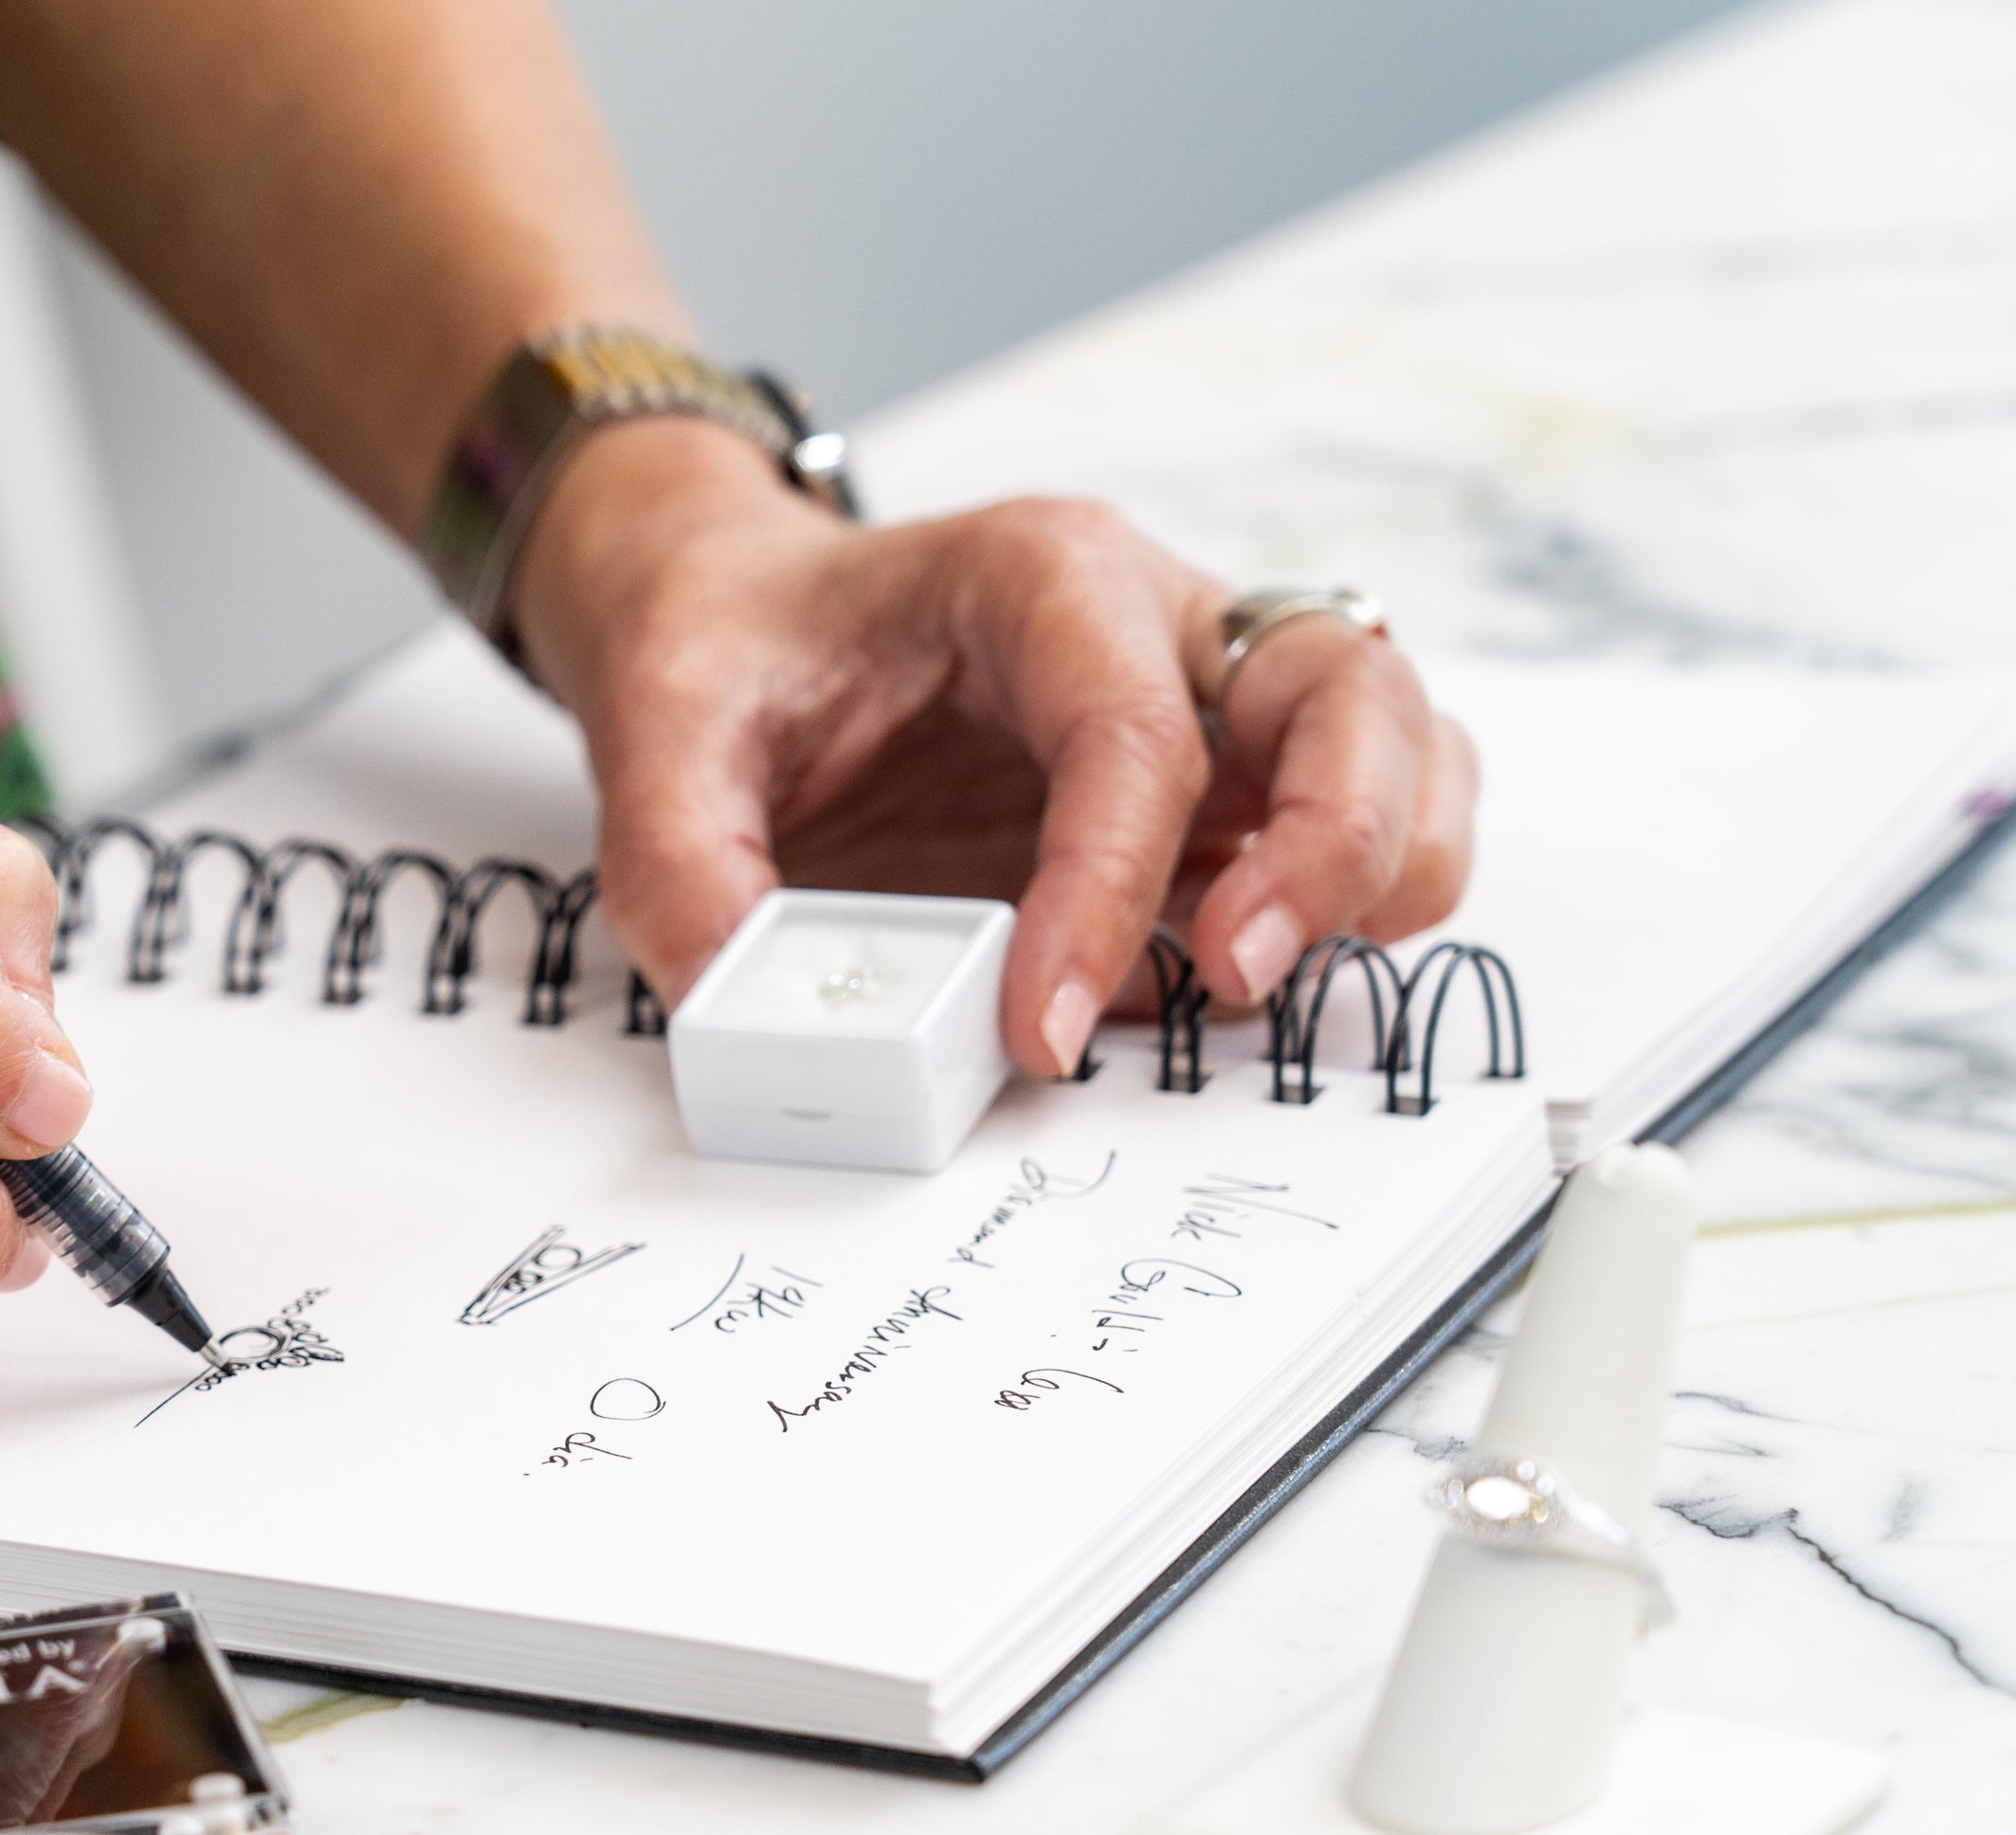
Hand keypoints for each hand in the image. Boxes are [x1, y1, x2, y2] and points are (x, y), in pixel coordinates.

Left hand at [511, 421, 1478, 1074]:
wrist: (737, 614)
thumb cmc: (734, 646)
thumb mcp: (658, 728)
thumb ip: (679, 864)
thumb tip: (744, 1009)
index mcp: (1039, 577)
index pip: (1131, 733)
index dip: (1104, 894)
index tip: (1040, 1027)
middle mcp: (1162, 621)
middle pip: (1351, 689)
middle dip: (1331, 842)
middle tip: (1230, 977)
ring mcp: (1214, 700)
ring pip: (1406, 746)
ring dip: (1379, 874)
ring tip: (1256, 979)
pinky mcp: (1225, 784)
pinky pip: (1372, 817)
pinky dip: (1363, 903)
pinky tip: (1249, 976)